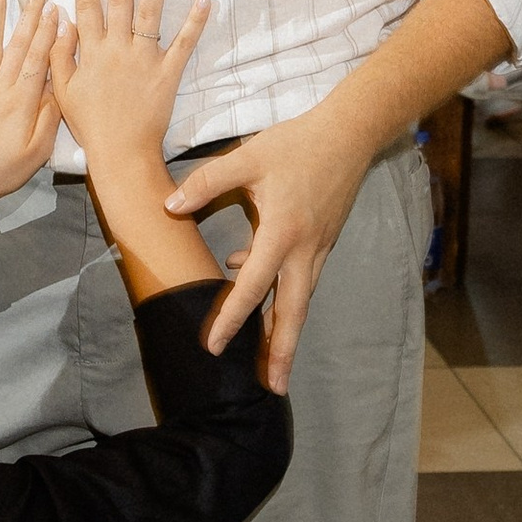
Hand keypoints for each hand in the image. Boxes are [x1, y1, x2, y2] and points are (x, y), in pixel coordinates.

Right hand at [52, 0, 210, 177]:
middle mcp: (118, 49)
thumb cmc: (90, 123)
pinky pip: (183, 44)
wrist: (120, 152)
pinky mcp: (168, 73)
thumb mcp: (64, 90)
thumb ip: (60, 54)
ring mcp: (144, 59)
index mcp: (91, 52)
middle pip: (120, 0)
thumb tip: (59, 20)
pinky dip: (194, 22)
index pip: (87, 6)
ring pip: (149, 13)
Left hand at [166, 91, 371, 391]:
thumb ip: (206, 182)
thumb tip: (170, 206)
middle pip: (292, 312)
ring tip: (274, 365)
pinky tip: (257, 289)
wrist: (351, 133)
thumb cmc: (297, 144)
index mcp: (283, 233)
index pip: (252, 287)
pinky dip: (284, 298)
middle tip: (272, 389)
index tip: (214, 348)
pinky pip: (301, 280)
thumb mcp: (247, 157)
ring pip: (300, 301)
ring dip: (286, 333)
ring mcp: (318, 249)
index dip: (230, 319)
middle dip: (282, 352)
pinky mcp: (322, 242)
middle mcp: (304, 250)